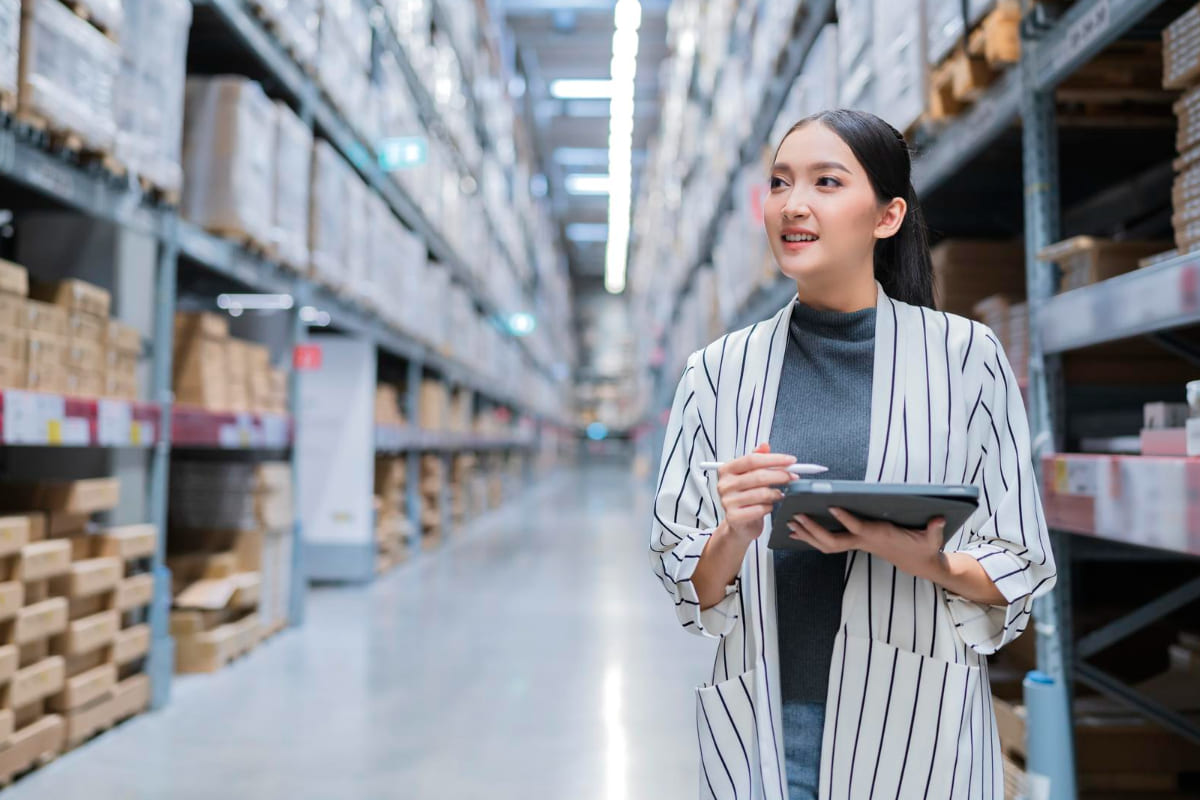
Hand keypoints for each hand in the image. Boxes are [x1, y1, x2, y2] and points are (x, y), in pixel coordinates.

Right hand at [715, 443, 796, 541]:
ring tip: (780, 494)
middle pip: (758, 476)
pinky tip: (769, 506)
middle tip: (792, 476)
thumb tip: (765, 446)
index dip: (774, 459)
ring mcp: (728, 501)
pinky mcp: (734, 517)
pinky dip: (769, 507)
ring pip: (761, 493)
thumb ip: (757, 459)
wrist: (738, 524)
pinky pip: (760, 509)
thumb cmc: (744, 497)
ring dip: (776, 493)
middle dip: (780, 475)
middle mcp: (725, 485)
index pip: (752, 459)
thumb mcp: (749, 475)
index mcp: (727, 470)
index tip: (790, 460)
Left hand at [787, 508, 947, 581]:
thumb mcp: (932, 539)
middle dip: (813, 529)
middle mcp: (864, 541)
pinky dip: (812, 536)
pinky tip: (798, 530)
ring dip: (807, 534)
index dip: (845, 518)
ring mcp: (857, 544)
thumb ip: (934, 530)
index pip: (858, 528)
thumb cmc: (923, 547)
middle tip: (796, 517)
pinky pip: (828, 543)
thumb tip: (939, 518)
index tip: (831, 506)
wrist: (919, 563)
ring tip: (789, 523)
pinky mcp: (855, 543)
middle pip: (833, 541)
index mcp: (879, 536)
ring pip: (826, 544)